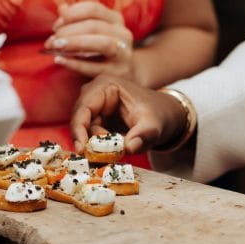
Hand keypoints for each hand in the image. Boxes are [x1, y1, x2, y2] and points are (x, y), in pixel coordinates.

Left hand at [44, 1, 134, 79]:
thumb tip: (62, 8)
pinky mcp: (119, 73)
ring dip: (75, 43)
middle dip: (68, 31)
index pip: (93, 9)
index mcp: (115, 20)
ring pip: (102, 43)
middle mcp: (123, 34)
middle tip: (51, 40)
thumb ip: (76, 20)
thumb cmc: (99, 52)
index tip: (56, 26)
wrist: (119, 76)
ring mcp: (124, 54)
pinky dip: (76, 64)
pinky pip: (96, 68)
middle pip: (94, 26)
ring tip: (56, 46)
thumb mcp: (89, 34)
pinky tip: (60, 60)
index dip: (72, 14)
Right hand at [70, 74, 186, 153]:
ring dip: (92, 144)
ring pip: (83, 129)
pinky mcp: (97, 117)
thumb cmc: (159, 114)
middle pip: (79, 119)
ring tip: (108, 156)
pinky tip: (107, 154)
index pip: (84, 108)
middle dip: (85, 140)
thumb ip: (144, 135)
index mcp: (106, 85)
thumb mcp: (154, 125)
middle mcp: (95, 92)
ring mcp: (95, 104)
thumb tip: (130, 147)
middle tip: (94, 158)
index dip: (79, 129)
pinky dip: (96, 146)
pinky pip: (90, 134)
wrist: (165, 116)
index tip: (81, 150)